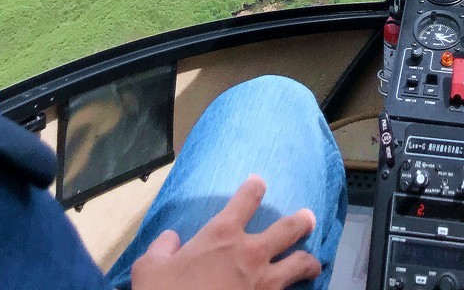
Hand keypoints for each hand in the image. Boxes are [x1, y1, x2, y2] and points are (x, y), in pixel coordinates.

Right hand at [130, 175, 321, 289]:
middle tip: (308, 218)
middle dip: (301, 222)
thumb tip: (170, 240)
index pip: (246, 198)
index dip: (254, 188)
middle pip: (288, 229)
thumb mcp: (150, 269)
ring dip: (308, 261)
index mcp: (223, 234)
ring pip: (299, 264)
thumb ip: (162, 249)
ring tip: (313, 262)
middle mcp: (250, 252)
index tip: (259, 183)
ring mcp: (264, 283)